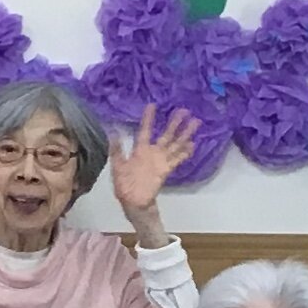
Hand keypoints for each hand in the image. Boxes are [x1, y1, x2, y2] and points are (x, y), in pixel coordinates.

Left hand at [112, 105, 199, 223]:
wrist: (133, 201)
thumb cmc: (123, 184)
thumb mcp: (117, 166)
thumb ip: (117, 150)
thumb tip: (112, 132)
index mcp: (140, 150)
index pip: (145, 130)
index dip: (149, 118)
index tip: (153, 105)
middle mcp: (153, 152)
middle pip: (166, 135)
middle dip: (175, 123)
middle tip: (184, 110)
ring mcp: (161, 161)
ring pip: (175, 144)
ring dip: (185, 134)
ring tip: (195, 122)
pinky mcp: (166, 170)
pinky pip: (177, 159)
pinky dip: (185, 152)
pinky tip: (193, 144)